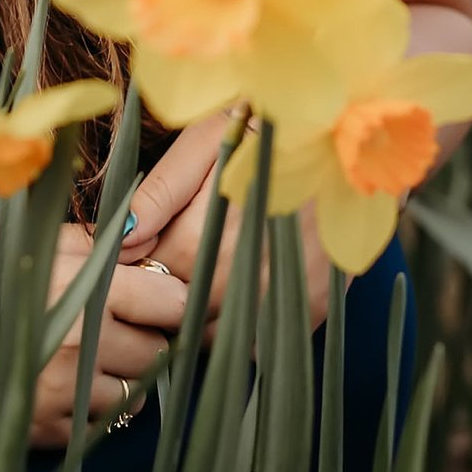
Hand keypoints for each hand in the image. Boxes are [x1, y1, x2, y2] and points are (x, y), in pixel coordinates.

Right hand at [0, 222, 189, 446]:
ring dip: (125, 374)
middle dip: (149, 335)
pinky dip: (95, 405)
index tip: (160, 294)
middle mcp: (80, 342)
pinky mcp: (46, 429)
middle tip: (124, 322)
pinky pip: (100, 423)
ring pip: (136, 392)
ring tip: (95, 353)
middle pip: (159, 348)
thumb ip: (85, 242)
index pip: (170, 300)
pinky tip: (69, 381)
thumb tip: (137, 238)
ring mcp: (64, 392)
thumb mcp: (19, 241)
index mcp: (78, 286)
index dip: (171, 297)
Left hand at [122, 115, 333, 339]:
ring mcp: (282, 295)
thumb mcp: (206, 140)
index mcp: (209, 231)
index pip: (150, 274)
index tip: (139, 250)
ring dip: (200, 316)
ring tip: (203, 273)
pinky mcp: (314, 307)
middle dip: (164, 292)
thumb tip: (123, 236)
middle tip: (168, 260)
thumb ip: (162, 190)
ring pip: (218, 334)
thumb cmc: (267, 126)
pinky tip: (239, 294)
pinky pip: (261, 345)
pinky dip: (243, 330)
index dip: (139, 264)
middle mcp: (244, 274)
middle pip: (181, 310)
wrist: (348, 133)